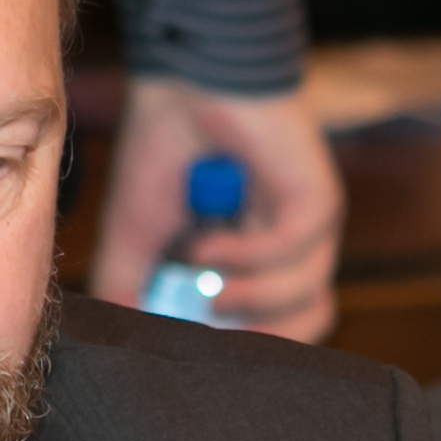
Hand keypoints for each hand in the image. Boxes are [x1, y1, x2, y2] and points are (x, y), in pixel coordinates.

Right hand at [91, 77, 344, 342]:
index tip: (193, 360)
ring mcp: (310, 227)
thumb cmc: (163, 150)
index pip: (276, 333)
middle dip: (254, 343)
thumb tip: (123, 342)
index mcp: (260, 264)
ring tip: (211, 295)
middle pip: (304, 328)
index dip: (242, 355)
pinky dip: (248, 259)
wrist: (183, 79)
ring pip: (309, 300)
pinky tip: (207, 247)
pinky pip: (295, 252)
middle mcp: (293, 251)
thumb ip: (130, 289)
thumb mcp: (134, 237)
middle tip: (206, 339)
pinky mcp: (316, 200)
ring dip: (256, 306)